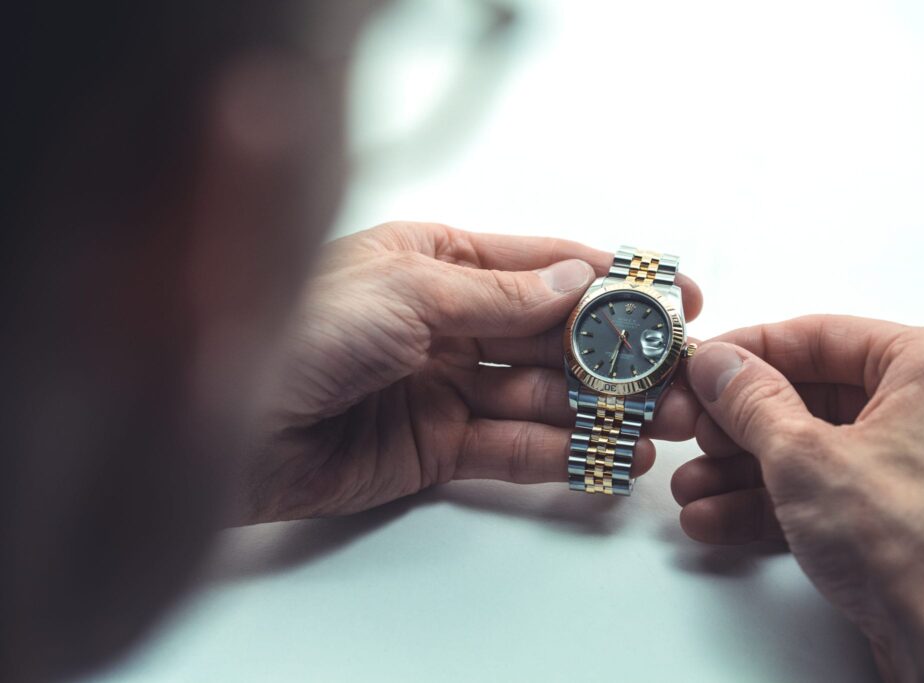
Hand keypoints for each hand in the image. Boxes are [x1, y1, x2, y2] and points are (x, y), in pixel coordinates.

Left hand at [243, 222, 702, 522]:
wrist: (226, 424)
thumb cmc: (301, 329)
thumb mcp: (409, 293)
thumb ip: (502, 296)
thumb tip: (577, 282)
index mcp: (436, 261)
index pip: (542, 266)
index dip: (611, 279)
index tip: (675, 293)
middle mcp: (446, 320)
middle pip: (551, 336)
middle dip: (617, 354)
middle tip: (680, 374)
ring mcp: (445, 385)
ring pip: (540, 395)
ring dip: (602, 409)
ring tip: (663, 423)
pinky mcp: (436, 446)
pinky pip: (511, 448)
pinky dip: (561, 453)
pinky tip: (610, 457)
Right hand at [670, 315, 923, 680]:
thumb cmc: (917, 549)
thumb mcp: (803, 456)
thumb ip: (750, 400)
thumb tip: (720, 365)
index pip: (822, 336)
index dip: (751, 350)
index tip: (706, 363)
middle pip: (813, 396)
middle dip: (740, 425)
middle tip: (696, 430)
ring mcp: (921, 468)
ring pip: (814, 450)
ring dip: (744, 470)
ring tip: (694, 485)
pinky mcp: (903, 517)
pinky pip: (827, 492)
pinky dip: (774, 503)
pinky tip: (720, 518)